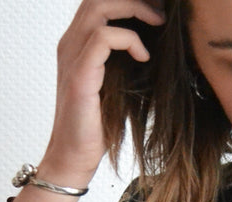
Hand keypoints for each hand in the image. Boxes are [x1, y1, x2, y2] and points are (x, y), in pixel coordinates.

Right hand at [40, 0, 164, 185]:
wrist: (74, 157)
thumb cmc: (97, 127)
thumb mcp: (116, 84)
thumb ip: (125, 60)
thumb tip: (156, 45)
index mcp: (76, 43)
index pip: (98, 2)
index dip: (128, 0)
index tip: (157, 9)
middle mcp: (70, 43)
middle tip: (161, 11)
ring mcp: (72, 57)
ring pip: (99, 7)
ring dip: (134, 9)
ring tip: (158, 23)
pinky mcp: (80, 75)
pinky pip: (104, 38)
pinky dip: (129, 40)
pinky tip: (144, 57)